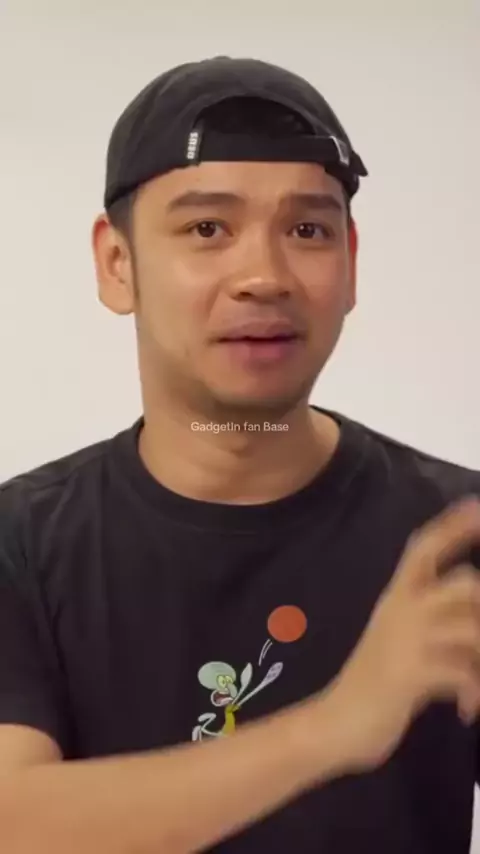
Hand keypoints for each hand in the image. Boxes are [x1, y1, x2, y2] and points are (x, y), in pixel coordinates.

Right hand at [322, 497, 479, 771]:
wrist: (338, 724)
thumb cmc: (376, 682)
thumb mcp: (400, 638)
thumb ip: (428, 615)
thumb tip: (468, 602)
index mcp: (397, 597)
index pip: (424, 547)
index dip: (453, 526)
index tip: (476, 506)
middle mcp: (401, 609)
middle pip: (463, 583)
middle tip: (479, 645)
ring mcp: (405, 640)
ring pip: (471, 627)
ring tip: (477, 688)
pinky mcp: (409, 674)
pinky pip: (462, 673)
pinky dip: (473, 693)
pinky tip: (467, 711)